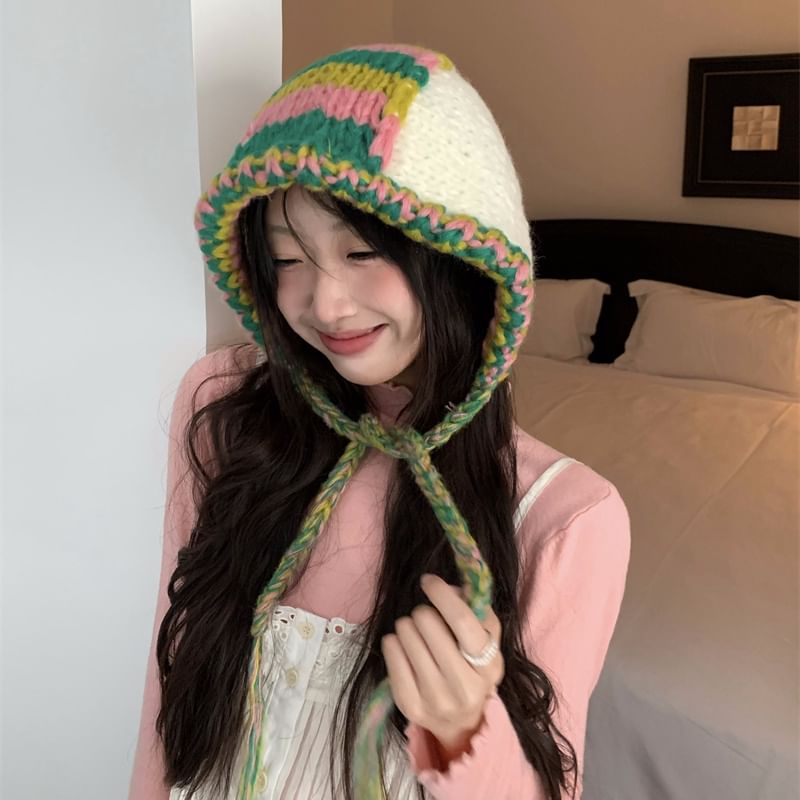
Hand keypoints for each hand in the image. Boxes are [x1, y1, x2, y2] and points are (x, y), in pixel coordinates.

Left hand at [381, 573, 503, 760]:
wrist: (463, 724)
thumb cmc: (474, 670)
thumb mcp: (489, 643)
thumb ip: (477, 610)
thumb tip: (449, 587)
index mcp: (487, 667)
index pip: (462, 621)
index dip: (442, 594)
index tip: (429, 581)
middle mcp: (463, 687)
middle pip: (428, 624)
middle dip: (423, 611)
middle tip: (425, 618)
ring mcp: (434, 699)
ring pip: (406, 635)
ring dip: (408, 626)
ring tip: (416, 635)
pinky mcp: (409, 705)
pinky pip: (391, 652)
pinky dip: (394, 642)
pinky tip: (404, 647)